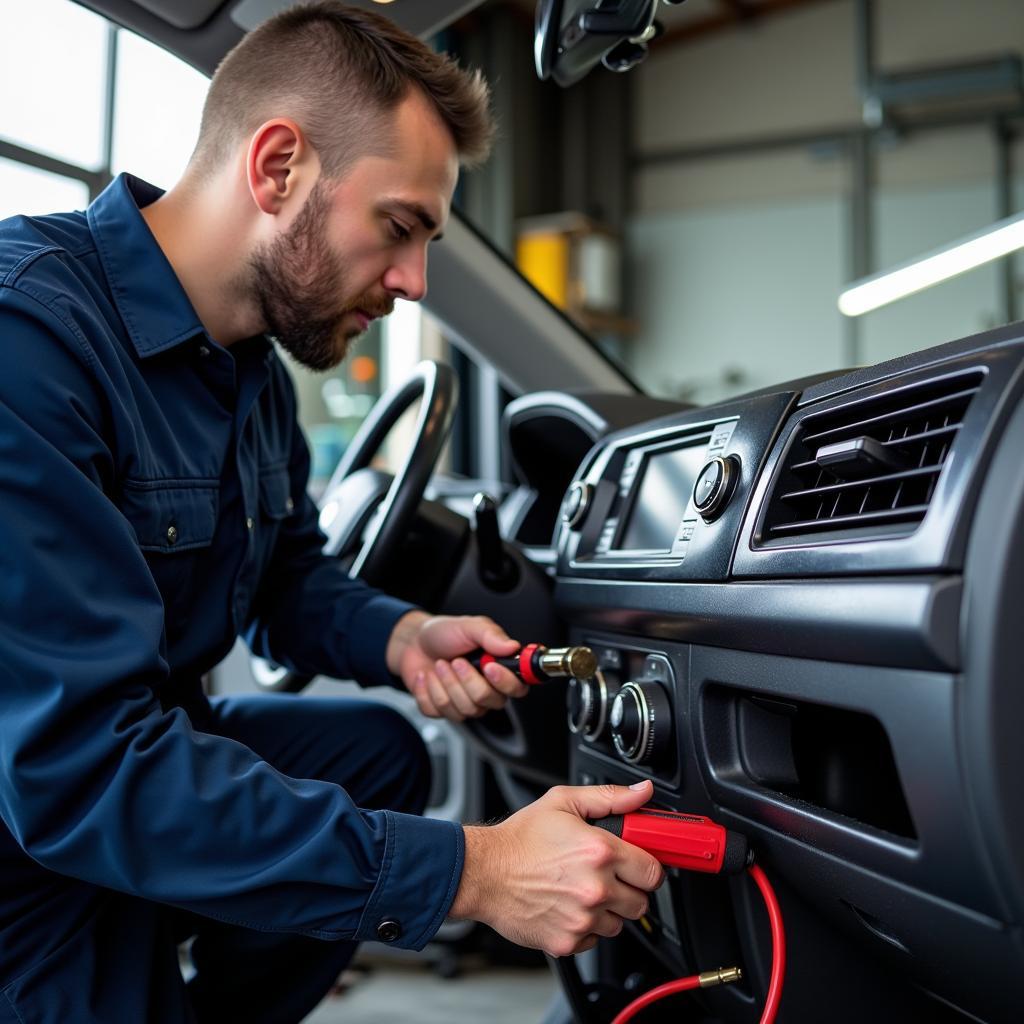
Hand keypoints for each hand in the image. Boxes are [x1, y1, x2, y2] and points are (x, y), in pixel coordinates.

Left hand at [386, 611, 527, 720]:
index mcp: (499, 668)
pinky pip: (439, 710)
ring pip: (463, 709)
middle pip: (489, 701)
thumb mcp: (468, 626)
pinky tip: (427, 676)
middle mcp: (486, 689)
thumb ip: (491, 634)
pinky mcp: (443, 710)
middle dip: (467, 680)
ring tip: (440, 664)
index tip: (490, 667)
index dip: (506, 682)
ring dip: (446, 682)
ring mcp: (465, 703)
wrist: (414, 642)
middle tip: (456, 660)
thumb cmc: (445, 634)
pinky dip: (427, 690)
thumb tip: (512, 646)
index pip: (517, 687)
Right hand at [450, 780, 664, 956]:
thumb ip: (610, 797)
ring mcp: (582, 919)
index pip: (653, 871)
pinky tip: (568, 906)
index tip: (636, 865)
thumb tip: (643, 792)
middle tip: (608, 877)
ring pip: (619, 924)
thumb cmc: (520, 839)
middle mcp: (596, 888)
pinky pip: (594, 940)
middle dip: (629, 889)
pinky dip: (586, 928)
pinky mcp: (568, 942)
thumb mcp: (564, 802)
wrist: (483, 872)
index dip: (646, 867)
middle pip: (641, 902)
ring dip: (608, 910)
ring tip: (583, 890)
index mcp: (600, 851)